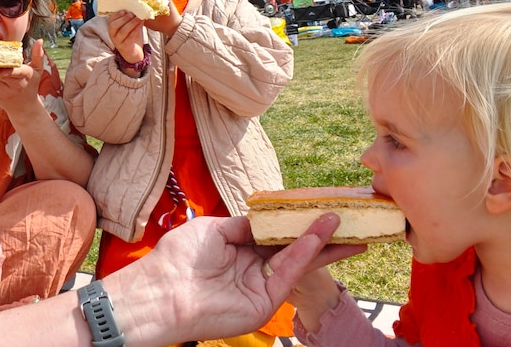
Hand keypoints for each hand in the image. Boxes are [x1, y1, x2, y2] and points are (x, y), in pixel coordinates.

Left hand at [0, 40, 44, 114]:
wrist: (26, 108)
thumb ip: (38, 55)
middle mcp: (16, 85)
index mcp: (26, 76)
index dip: (5, 69)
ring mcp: (6, 92)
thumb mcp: (38, 70)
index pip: (15, 72)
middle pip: (1, 75)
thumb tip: (39, 40)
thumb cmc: (31, 85)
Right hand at [106, 10, 146, 70]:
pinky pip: (130, 37)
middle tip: (132, 13)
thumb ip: (131, 18)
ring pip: (122, 31)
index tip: (124, 10)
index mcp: (112, 29)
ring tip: (138, 18)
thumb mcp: (129, 27)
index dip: (116, 14)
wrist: (133, 53)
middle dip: (123, 18)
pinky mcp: (125, 47)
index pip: (110, 20)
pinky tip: (141, 24)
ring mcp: (118, 42)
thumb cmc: (131, 37)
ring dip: (131, 23)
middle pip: (114, 26)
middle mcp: (113, 36)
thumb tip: (138, 7)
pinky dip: (136, 29)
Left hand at [107, 215, 362, 344]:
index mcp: (239, 249)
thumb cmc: (178, 258)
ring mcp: (259, 288)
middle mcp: (252, 269)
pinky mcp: (263, 304)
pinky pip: (288, 274)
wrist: (161, 291)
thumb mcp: (215, 229)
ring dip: (322, 243)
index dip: (297, 221)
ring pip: (298, 262)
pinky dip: (305, 254)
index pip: (276, 234)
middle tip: (349, 219)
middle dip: (321, 235)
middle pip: (293, 249)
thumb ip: (247, 224)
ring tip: (346, 225)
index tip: (319, 206)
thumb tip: (269, 216)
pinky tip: (319, 236)